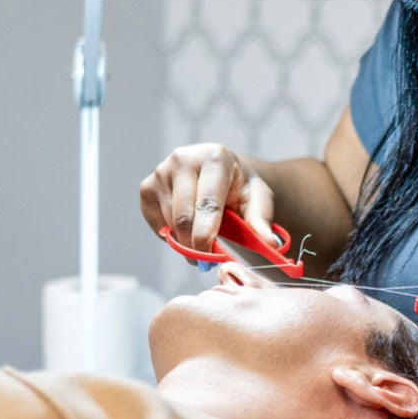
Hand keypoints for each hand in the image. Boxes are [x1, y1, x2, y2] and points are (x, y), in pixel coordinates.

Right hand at [139, 143, 275, 252]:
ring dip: (184, 241)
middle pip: (183, 217)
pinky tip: (186, 228)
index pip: (207, 204)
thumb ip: (261, 222)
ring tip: (202, 239)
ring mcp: (161, 171)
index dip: (207, 235)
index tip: (211, 257)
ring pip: (169, 223)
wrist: (223, 172)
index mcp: (214, 158)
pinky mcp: (147, 186)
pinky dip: (170, 235)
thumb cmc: (241, 187)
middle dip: (194, 245)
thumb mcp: (258, 200)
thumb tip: (270, 244)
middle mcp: (183, 159)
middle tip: (206, 259)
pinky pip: (156, 223)